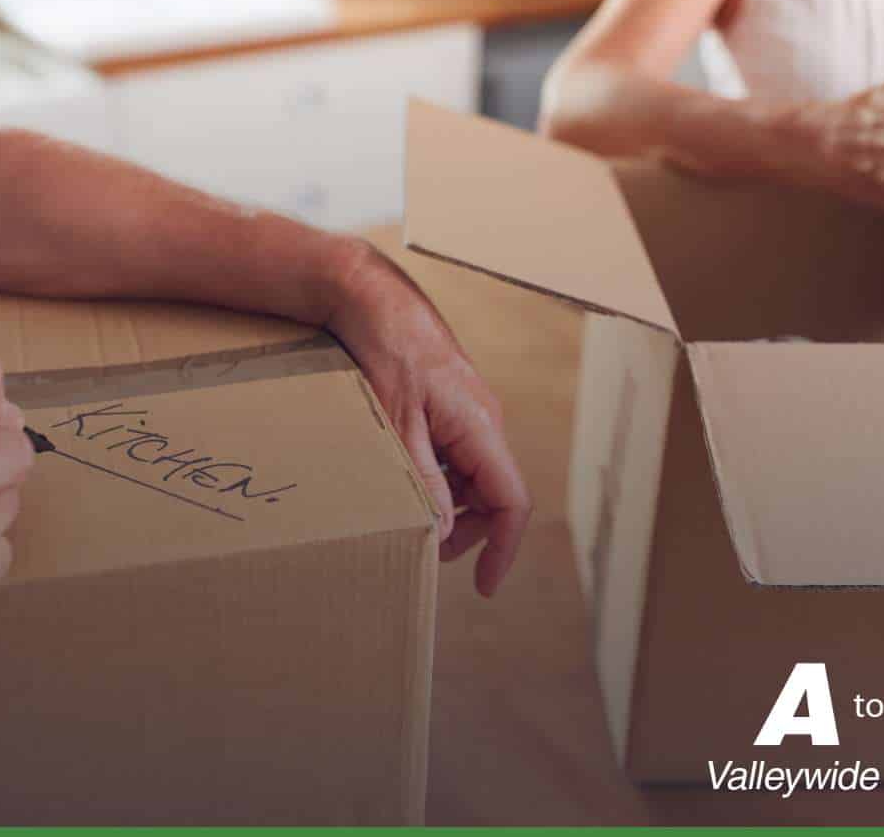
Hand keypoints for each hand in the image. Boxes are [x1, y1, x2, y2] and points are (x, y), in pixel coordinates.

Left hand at [328, 242, 531, 596]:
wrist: (371, 297)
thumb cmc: (386, 351)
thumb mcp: (397, 424)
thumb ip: (423, 480)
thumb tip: (441, 531)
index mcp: (482, 427)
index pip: (512, 501)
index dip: (504, 549)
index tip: (484, 586)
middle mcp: (486, 421)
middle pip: (495, 495)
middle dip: (470, 531)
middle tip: (427, 550)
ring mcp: (471, 412)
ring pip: (475, 477)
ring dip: (452, 505)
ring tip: (412, 516)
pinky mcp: (452, 405)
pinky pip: (459, 455)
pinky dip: (440, 478)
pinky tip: (406, 479)